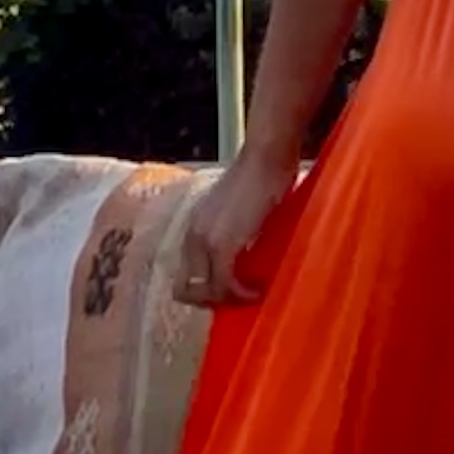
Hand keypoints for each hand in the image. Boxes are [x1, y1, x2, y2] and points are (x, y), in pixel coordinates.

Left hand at [173, 142, 303, 312]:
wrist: (267, 154)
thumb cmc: (263, 172)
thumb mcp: (241, 206)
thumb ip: (236, 228)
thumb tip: (248, 249)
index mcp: (195, 224)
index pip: (186, 271)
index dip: (205, 288)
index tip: (229, 290)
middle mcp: (192, 233)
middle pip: (186, 288)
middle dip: (212, 299)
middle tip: (239, 299)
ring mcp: (205, 240)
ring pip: (206, 290)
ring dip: (229, 299)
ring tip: (251, 294)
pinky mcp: (222, 245)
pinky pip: (225, 283)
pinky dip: (241, 294)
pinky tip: (256, 291)